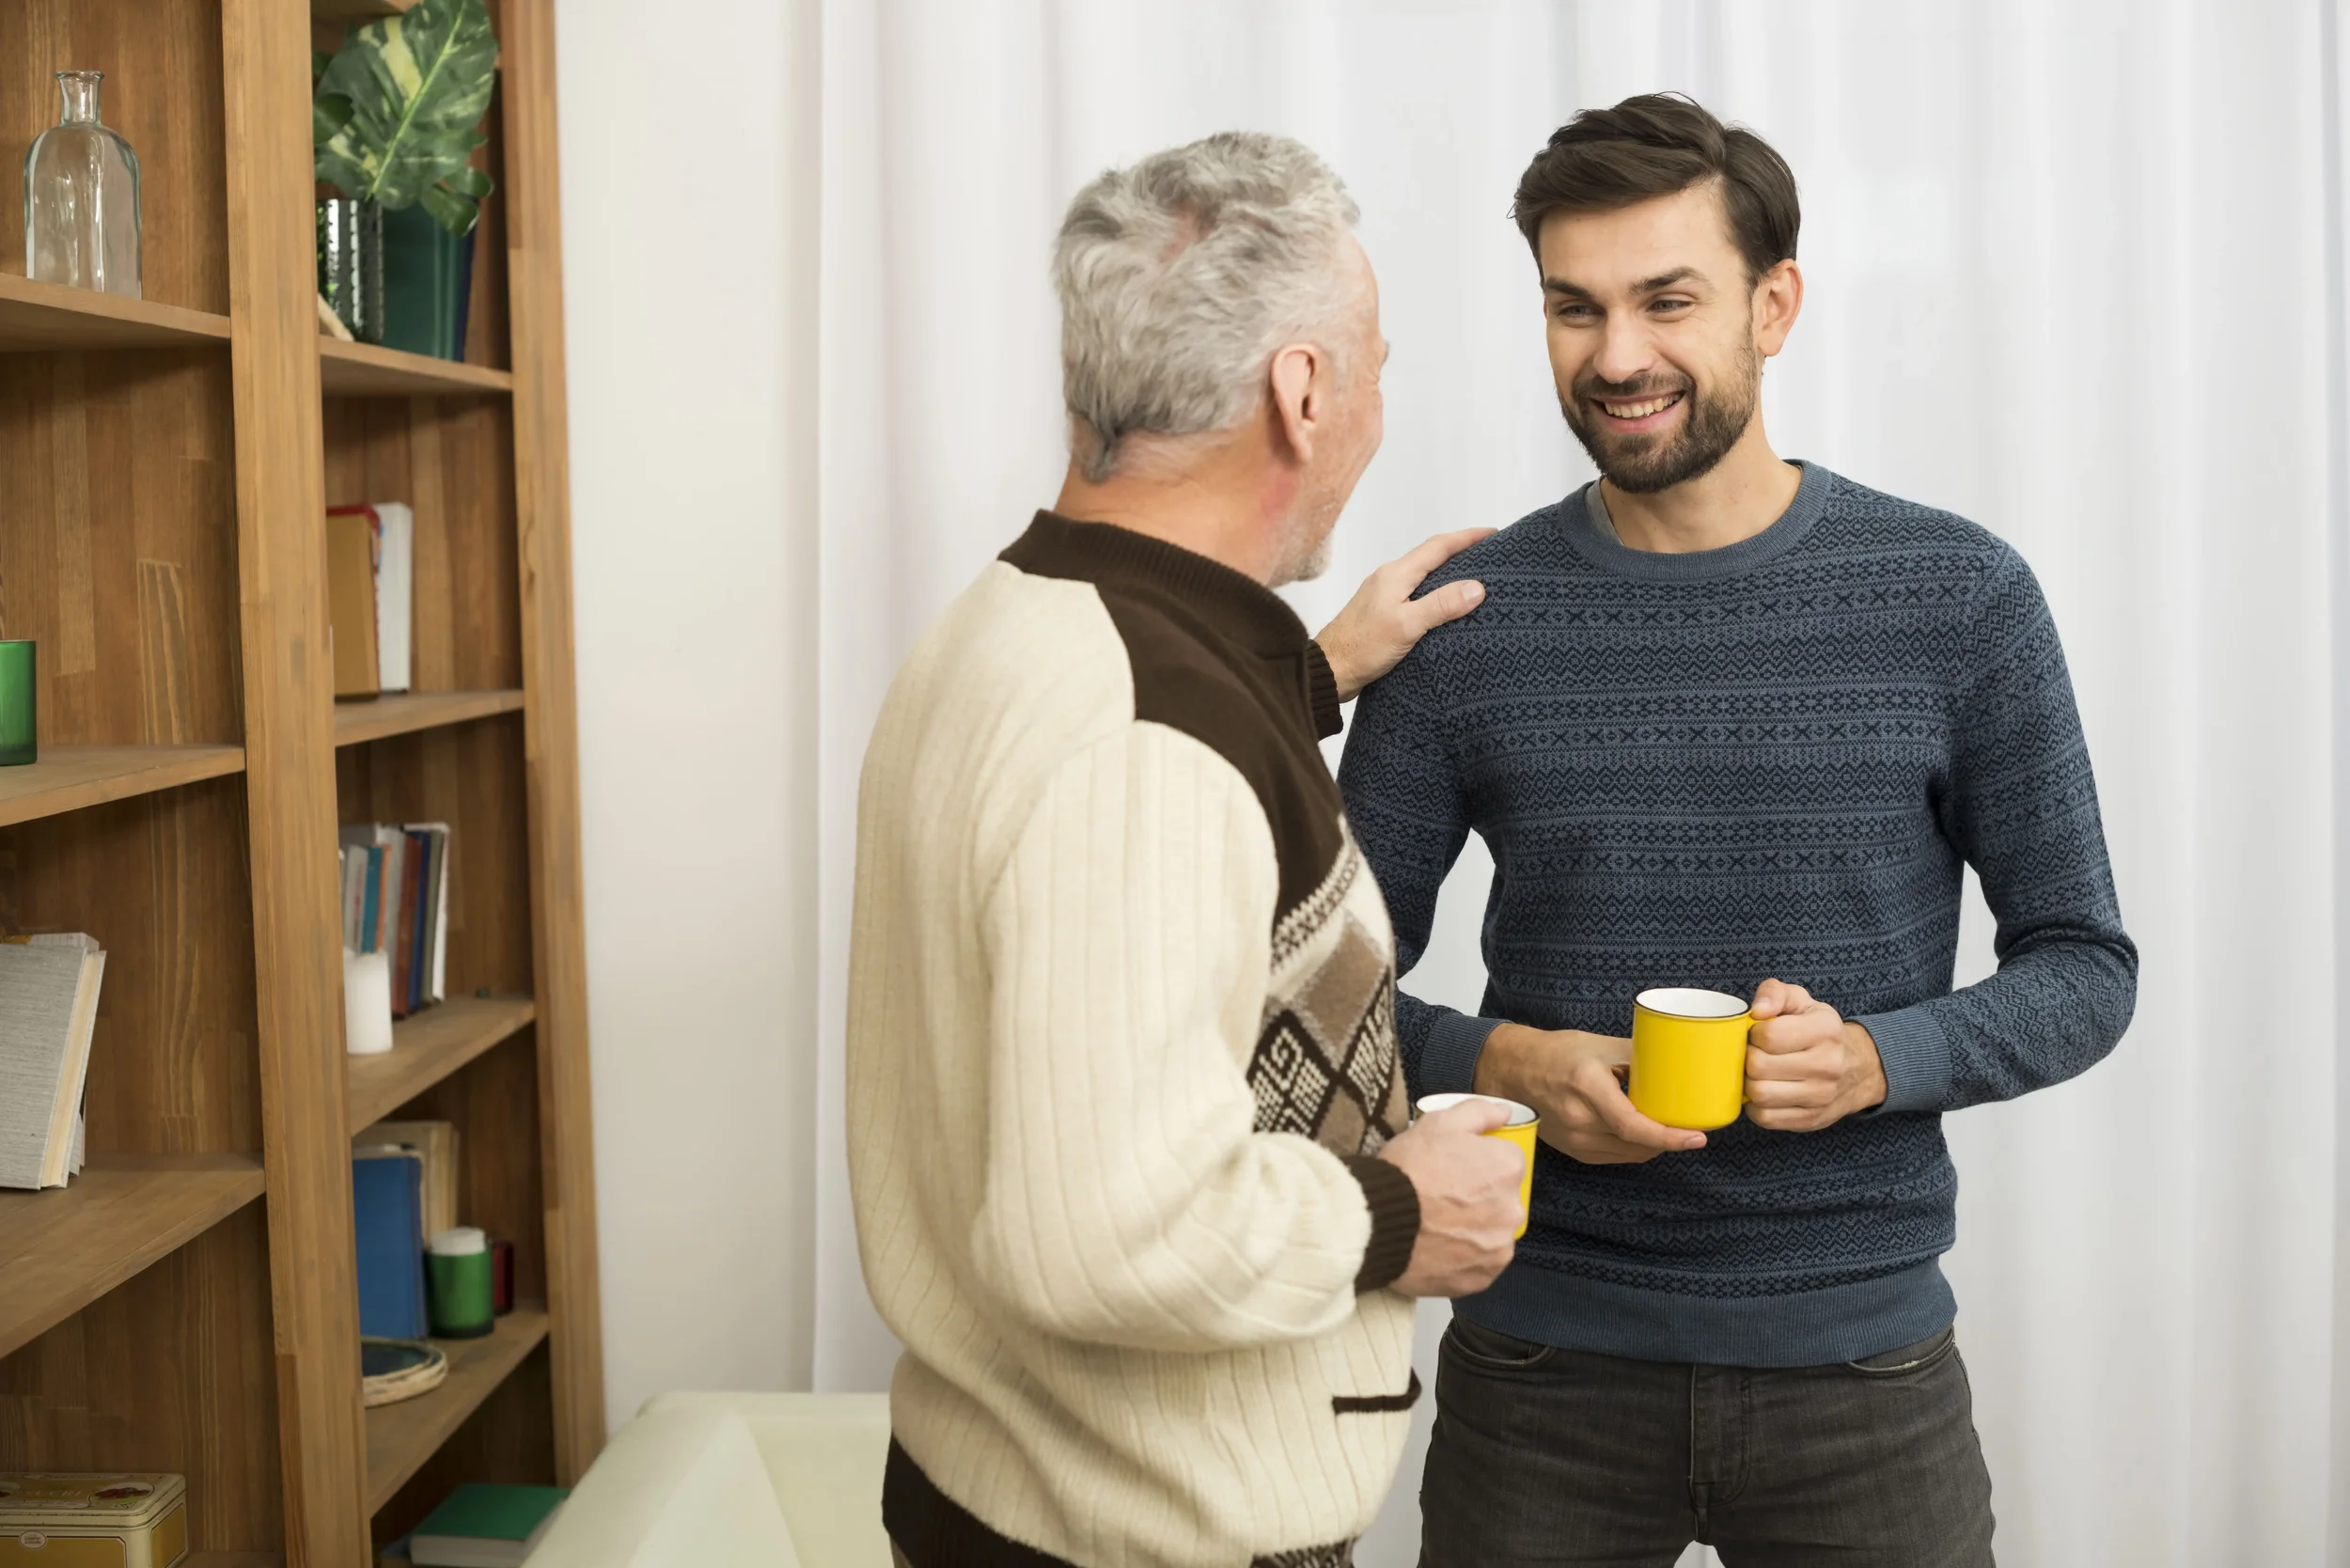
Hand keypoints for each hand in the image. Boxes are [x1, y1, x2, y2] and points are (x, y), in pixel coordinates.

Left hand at [1313, 528, 1494, 700]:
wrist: (1328, 672)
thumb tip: (1476, 587)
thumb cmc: (1361, 648)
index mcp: (1395, 574)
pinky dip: (1436, 595)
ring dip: (1448, 574)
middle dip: (1461, 552)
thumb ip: (1441, 605)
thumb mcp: (1406, 625)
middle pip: (1431, 558)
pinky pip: (1416, 595)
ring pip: (1423, 577)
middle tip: (1489, 555)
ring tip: (1475, 579)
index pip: (1437, 547)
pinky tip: (1447, 609)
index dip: (1466, 538)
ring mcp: (1384, 596)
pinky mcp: (1383, 614)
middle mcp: (1389, 579)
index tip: (1492, 534)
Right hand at [1377, 1096, 1523, 1296]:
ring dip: (1474, 1229)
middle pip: (1502, 1199)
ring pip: (1492, 1233)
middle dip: (1480, 1197)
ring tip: (1436, 1225)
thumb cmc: (1408, 1169)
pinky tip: (1438, 1247)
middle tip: (1442, 1197)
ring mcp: (1498, 1248)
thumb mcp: (1439, 1123)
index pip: (1506, 1161)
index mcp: (1507, 1168)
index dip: (1478, 1162)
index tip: (1453, 1168)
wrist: (1376, 1222)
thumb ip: (1480, 1113)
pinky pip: (1479, 1263)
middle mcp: (1513, 1210)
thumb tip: (1505, 1112)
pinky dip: (1464, 1257)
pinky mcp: (1482, 1278)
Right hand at [1475, 1022, 1706, 1163]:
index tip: (1697, 1137)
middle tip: (1690, 1125)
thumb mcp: (1599, 1044)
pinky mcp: (1573, 1150)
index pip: (1634, 1126)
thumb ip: (1639, 1056)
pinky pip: (1615, 1156)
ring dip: (1653, 1144)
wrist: (1513, 1071)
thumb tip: (1678, 1062)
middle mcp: (1579, 1119)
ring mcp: (1574, 1140)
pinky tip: (1641, 1132)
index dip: (1669, 1137)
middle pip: (1637, 1143)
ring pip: (1629, 1154)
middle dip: (1669, 1138)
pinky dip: (1634, 1147)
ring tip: (1666, 1125)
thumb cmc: (1555, 1053)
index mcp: (1587, 1087)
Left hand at [1744, 979, 1886, 1131]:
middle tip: (1754, 1054)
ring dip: (1749, 1083)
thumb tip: (1757, 1011)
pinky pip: (1766, 1118)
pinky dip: (1756, 1107)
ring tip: (1758, 1073)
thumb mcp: (1802, 1001)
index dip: (1754, 1034)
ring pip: (1760, 1094)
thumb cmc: (1818, 1031)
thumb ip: (1775, 993)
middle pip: (1759, 1067)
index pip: (1769, 1036)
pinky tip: (1766, 1091)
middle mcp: (1828, 1064)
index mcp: (1826, 1030)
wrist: (1857, 1068)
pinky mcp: (1811, 1119)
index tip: (1759, 1034)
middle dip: (1748, 1058)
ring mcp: (1821, 1096)